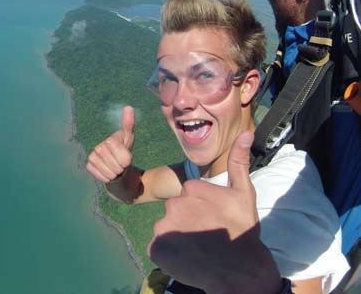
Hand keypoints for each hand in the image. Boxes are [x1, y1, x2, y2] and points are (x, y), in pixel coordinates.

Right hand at [86, 106, 134, 182]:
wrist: (118, 168)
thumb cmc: (124, 151)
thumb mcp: (129, 139)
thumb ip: (129, 124)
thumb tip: (128, 107)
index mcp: (110, 140)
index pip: (118, 151)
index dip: (125, 158)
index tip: (128, 160)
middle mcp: (98, 147)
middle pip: (114, 163)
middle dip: (121, 168)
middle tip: (121, 166)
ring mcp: (92, 156)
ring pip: (107, 171)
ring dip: (115, 174)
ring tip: (116, 169)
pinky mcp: (89, 166)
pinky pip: (99, 175)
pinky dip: (106, 177)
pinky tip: (108, 173)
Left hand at [147, 131, 281, 293]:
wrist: (240, 272)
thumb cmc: (243, 230)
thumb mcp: (244, 193)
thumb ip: (239, 161)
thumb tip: (246, 132)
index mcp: (191, 188)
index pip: (189, 196)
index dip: (201, 210)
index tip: (213, 220)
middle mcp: (173, 204)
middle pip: (176, 211)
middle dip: (187, 221)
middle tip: (205, 235)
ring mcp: (163, 227)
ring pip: (167, 228)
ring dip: (177, 237)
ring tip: (197, 248)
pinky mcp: (157, 249)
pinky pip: (159, 248)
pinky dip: (169, 253)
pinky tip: (186, 258)